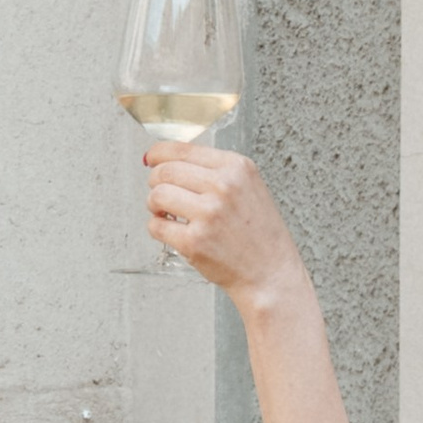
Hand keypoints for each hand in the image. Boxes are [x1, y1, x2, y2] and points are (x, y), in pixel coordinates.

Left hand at [142, 145, 301, 306]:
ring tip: (167, 213)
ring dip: (154, 205)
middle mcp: (223, 186)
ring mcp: (208, 214)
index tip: (152, 158)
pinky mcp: (194, 241)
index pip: (183, 149)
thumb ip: (216, 172)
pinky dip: (158, 228)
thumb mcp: (249, 188)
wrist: (271, 274)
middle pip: (165, 171)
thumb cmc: (260, 235)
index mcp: (237, 168)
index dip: (160, 153)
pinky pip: (156, 226)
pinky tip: (172, 231)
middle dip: (155, 182)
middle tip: (161, 193)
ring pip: (157, 195)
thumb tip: (170, 160)